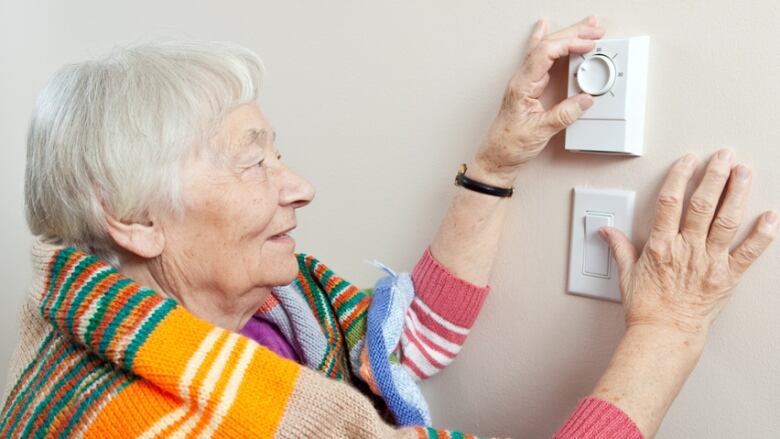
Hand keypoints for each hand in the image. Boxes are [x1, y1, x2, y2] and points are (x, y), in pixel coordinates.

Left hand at [473, 16, 603, 185]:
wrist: (496, 158)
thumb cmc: (509, 145)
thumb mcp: (540, 131)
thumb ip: (564, 114)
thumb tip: (585, 100)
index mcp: (521, 85)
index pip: (545, 53)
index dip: (568, 44)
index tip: (588, 44)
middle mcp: (521, 80)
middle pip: (546, 46)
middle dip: (572, 34)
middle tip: (594, 28)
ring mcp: (524, 82)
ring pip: (544, 49)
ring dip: (566, 36)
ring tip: (585, 26)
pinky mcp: (528, 88)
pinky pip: (541, 59)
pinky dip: (550, 44)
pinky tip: (547, 31)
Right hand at [602, 150, 777, 336]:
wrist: (664, 335)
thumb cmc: (646, 309)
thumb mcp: (626, 275)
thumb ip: (620, 248)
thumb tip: (607, 231)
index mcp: (661, 246)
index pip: (669, 202)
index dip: (679, 177)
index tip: (688, 161)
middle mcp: (686, 250)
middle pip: (702, 205)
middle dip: (714, 176)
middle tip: (724, 156)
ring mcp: (709, 262)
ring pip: (726, 221)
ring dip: (737, 194)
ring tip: (745, 172)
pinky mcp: (727, 277)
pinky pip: (749, 253)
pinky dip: (763, 234)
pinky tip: (771, 216)